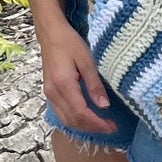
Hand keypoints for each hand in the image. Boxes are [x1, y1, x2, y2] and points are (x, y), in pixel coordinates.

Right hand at [40, 19, 119, 135]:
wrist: (50, 33)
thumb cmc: (69, 43)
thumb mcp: (86, 60)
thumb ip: (95, 84)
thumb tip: (104, 106)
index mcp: (63, 84)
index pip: (80, 113)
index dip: (97, 123)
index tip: (113, 126)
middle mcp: (53, 92)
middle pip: (72, 120)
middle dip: (92, 127)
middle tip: (110, 127)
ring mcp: (49, 93)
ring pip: (65, 119)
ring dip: (83, 126)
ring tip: (101, 124)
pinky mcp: (49, 92)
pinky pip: (61, 113)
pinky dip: (75, 119)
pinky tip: (87, 117)